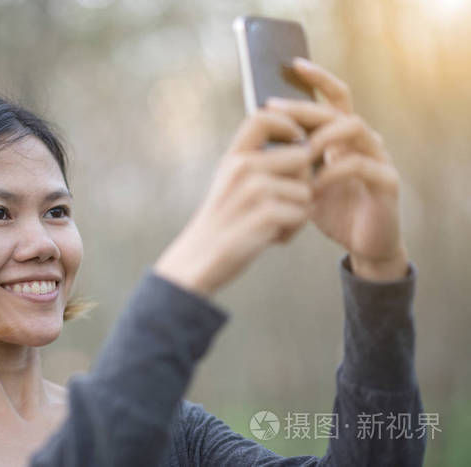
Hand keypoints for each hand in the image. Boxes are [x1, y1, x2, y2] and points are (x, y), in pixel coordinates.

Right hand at [153, 110, 316, 296]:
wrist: (198, 260)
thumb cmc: (223, 224)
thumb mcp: (230, 184)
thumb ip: (256, 164)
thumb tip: (304, 148)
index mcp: (233, 157)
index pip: (263, 118)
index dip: (288, 124)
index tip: (296, 141)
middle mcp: (242, 167)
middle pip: (302, 157)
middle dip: (304, 182)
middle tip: (284, 205)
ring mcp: (254, 190)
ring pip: (306, 191)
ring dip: (298, 213)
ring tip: (271, 226)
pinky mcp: (265, 214)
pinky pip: (302, 214)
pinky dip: (292, 231)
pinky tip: (271, 238)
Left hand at [266, 58, 407, 280]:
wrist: (363, 245)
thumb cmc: (332, 210)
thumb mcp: (303, 182)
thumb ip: (289, 159)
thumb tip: (255, 134)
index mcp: (344, 138)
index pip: (336, 98)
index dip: (319, 79)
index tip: (293, 65)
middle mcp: (365, 141)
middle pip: (338, 110)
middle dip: (304, 107)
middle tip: (274, 109)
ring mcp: (379, 159)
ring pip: (355, 128)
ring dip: (321, 136)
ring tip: (296, 148)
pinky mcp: (387, 182)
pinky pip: (361, 165)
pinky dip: (333, 171)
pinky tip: (313, 183)